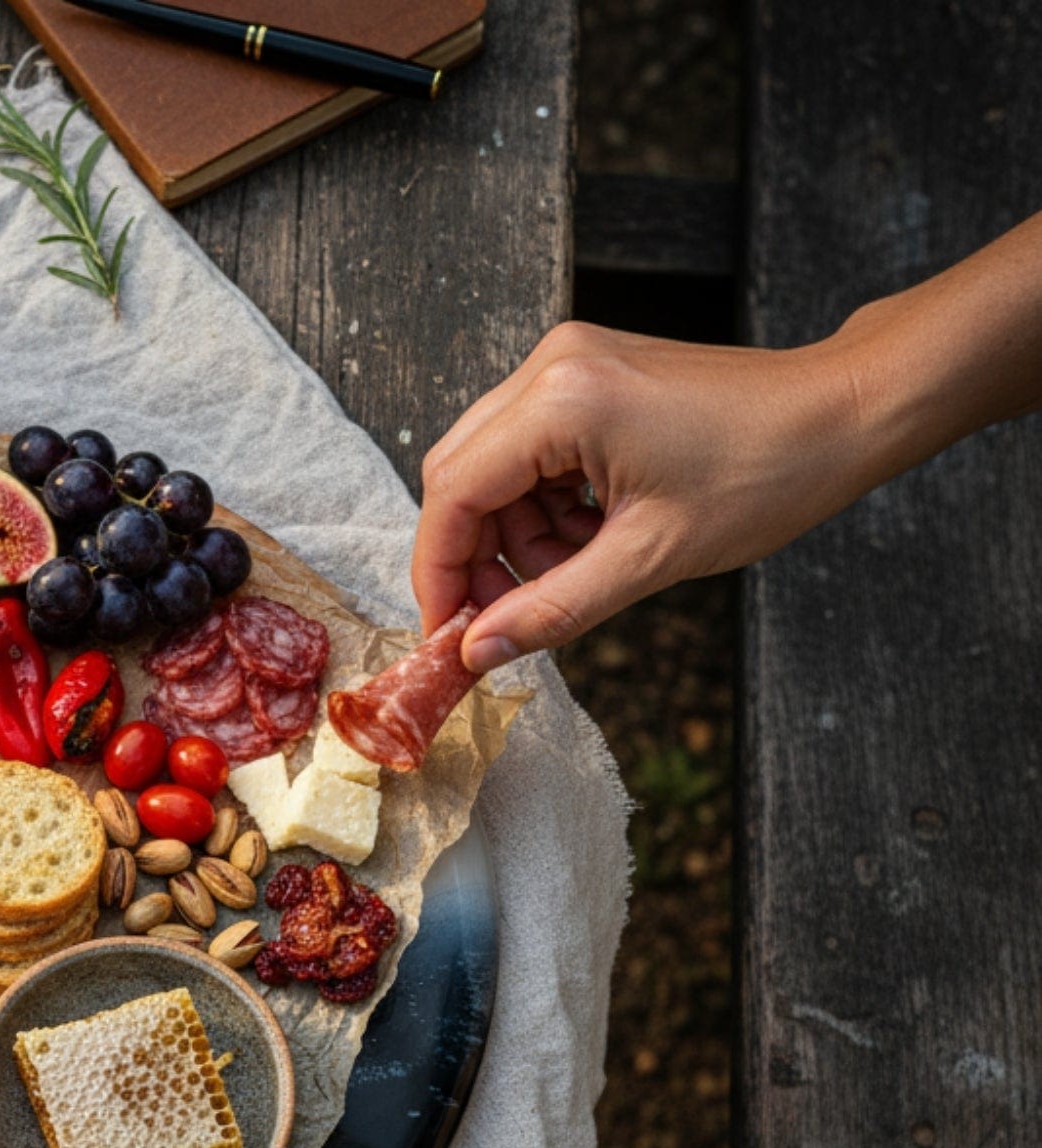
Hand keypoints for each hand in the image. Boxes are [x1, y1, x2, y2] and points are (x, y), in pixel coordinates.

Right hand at [412, 322, 868, 671]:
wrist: (840, 412)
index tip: (448, 632)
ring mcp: (568, 365)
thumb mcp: (649, 559)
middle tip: (501, 616)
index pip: (454, 493)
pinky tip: (588, 538)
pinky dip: (543, 507)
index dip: (440, 572)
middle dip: (473, 555)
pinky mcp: (587, 375)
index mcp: (562, 401)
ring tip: (572, 573)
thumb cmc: (764, 473)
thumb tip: (477, 652)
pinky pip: (528, 452)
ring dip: (514, 535)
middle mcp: (551, 367)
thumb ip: (552, 609)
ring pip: (491, 468)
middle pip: (460, 475)